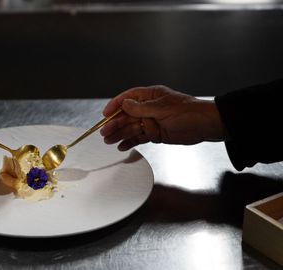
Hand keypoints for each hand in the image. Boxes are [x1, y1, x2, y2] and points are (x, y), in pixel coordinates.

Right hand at [100, 85, 225, 150]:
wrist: (206, 126)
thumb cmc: (188, 112)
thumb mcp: (162, 109)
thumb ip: (141, 108)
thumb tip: (124, 104)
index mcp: (150, 96)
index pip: (128, 98)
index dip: (115, 105)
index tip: (105, 114)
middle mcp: (149, 108)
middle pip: (127, 116)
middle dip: (115, 124)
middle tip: (105, 133)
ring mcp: (151, 122)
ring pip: (131, 128)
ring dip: (120, 134)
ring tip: (109, 141)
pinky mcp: (155, 134)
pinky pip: (139, 138)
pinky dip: (130, 142)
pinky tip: (121, 146)